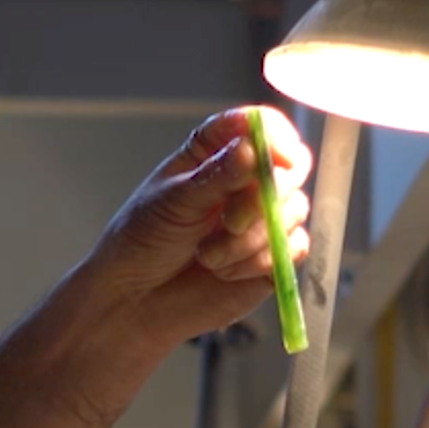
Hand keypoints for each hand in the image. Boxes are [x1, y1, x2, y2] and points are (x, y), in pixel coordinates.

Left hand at [68, 106, 317, 347]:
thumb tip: (252, 150)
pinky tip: (227, 271)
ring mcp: (261, 218)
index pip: (259, 126)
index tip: (276, 156)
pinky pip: (294, 248)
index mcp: (215, 153)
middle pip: (289, 168)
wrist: (134, 301)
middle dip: (265, 197)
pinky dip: (262, 261)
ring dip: (253, 238)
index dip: (274, 136)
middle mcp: (245, 181)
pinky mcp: (272, 256)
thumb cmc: (141, 242)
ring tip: (209, 257)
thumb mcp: (172, 202)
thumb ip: (216, 177)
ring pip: (292, 211)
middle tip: (228, 222)